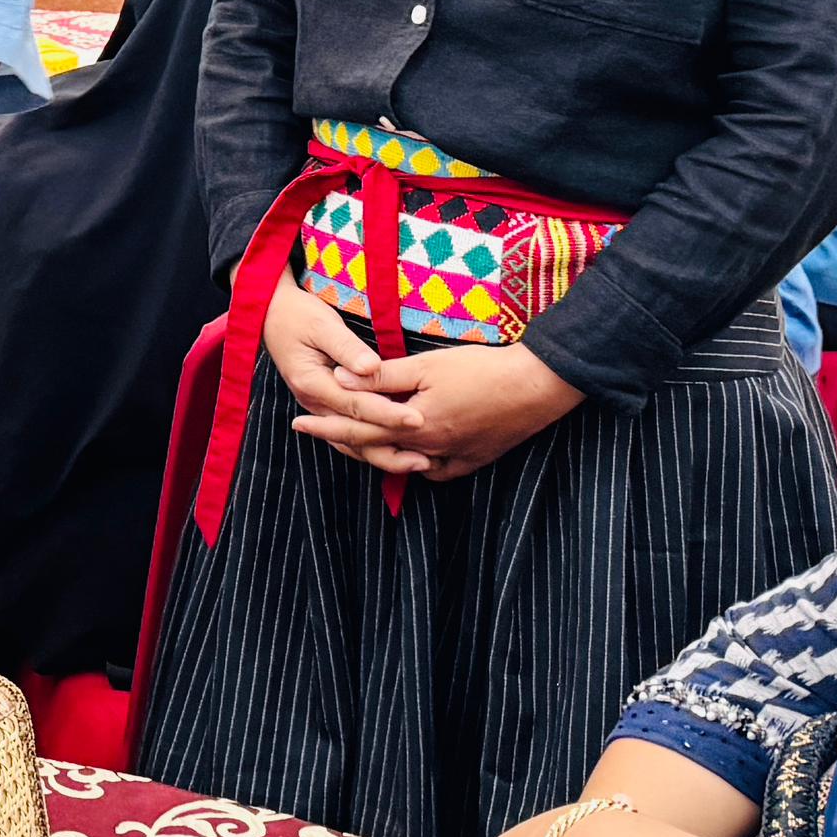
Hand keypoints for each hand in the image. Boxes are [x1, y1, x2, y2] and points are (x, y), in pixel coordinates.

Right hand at [265, 283, 428, 474]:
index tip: (418, 419)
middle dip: (392, 445)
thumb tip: (372, 367)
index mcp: (311, 382)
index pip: (356, 405)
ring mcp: (318, 408)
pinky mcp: (325, 407)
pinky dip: (373, 447)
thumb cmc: (298, 315)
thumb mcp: (322, 324)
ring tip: (420, 463)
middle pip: (355, 434)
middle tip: (428, 457)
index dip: (388, 413)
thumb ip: (347, 347)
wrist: (271, 316)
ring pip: (352, 443)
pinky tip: (398, 452)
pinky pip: (349, 435)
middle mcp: (313, 403)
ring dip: (385, 455)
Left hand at [319, 340, 582, 481]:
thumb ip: (382, 376)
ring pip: (403, 464)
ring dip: (375, 454)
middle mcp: (429, 449)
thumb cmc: (481, 369)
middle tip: (315, 432)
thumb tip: (340, 379)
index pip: (358, 429)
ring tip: (353, 443)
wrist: (537, 386)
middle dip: (342, 441)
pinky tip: (408, 457)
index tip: (298, 423)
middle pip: (376, 450)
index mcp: (414, 426)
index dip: (326, 426)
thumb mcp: (426, 365)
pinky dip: (416, 465)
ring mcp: (454, 458)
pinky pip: (436, 471)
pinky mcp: (475, 460)